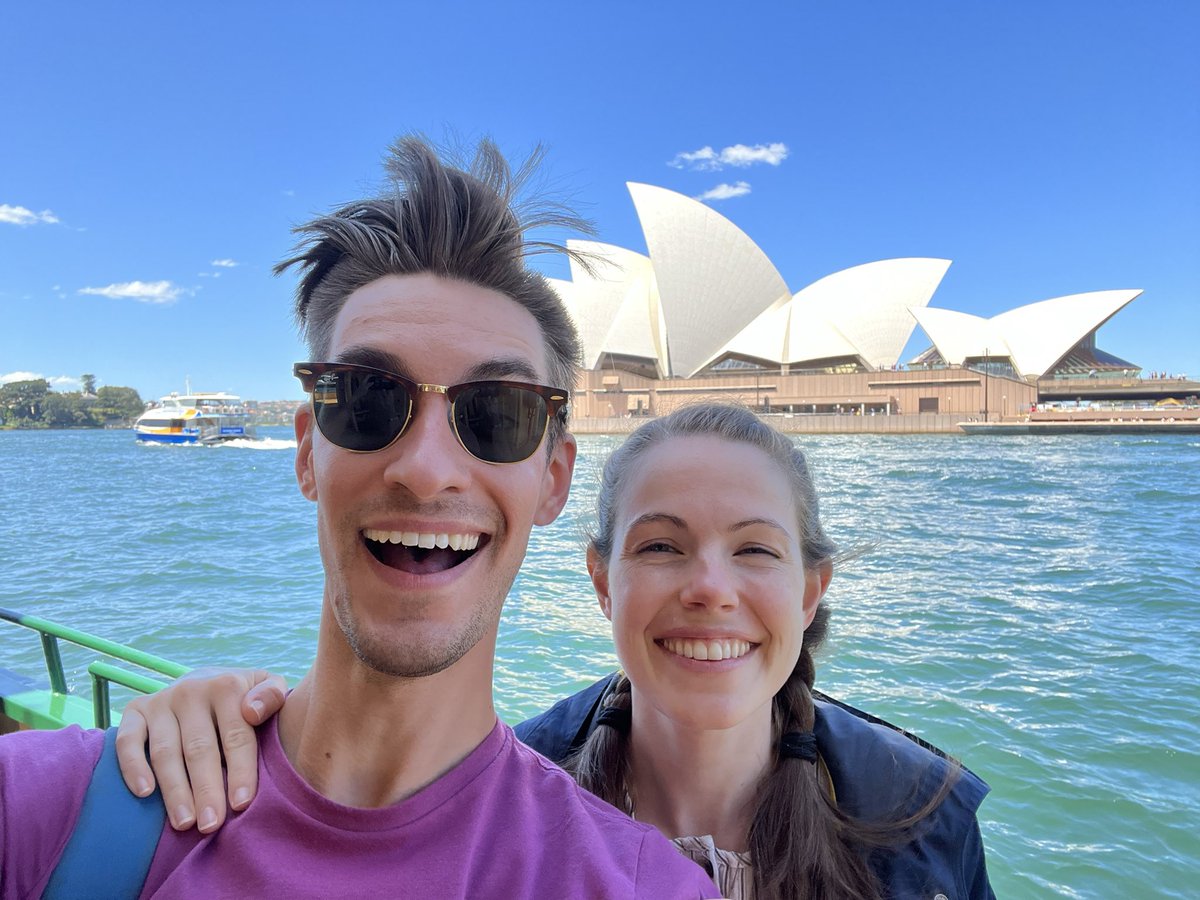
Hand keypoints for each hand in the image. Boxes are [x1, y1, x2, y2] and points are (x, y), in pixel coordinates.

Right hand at [114, 667, 286, 832]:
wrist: (206, 678)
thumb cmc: (244, 696)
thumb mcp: (266, 686)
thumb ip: (272, 695)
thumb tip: (253, 712)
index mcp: (227, 686)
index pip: (237, 735)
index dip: (240, 771)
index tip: (242, 805)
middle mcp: (192, 691)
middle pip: (199, 748)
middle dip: (206, 790)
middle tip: (211, 825)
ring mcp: (161, 701)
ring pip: (165, 751)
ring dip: (174, 789)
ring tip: (184, 822)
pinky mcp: (136, 711)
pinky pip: (127, 740)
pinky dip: (132, 766)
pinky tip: (144, 793)